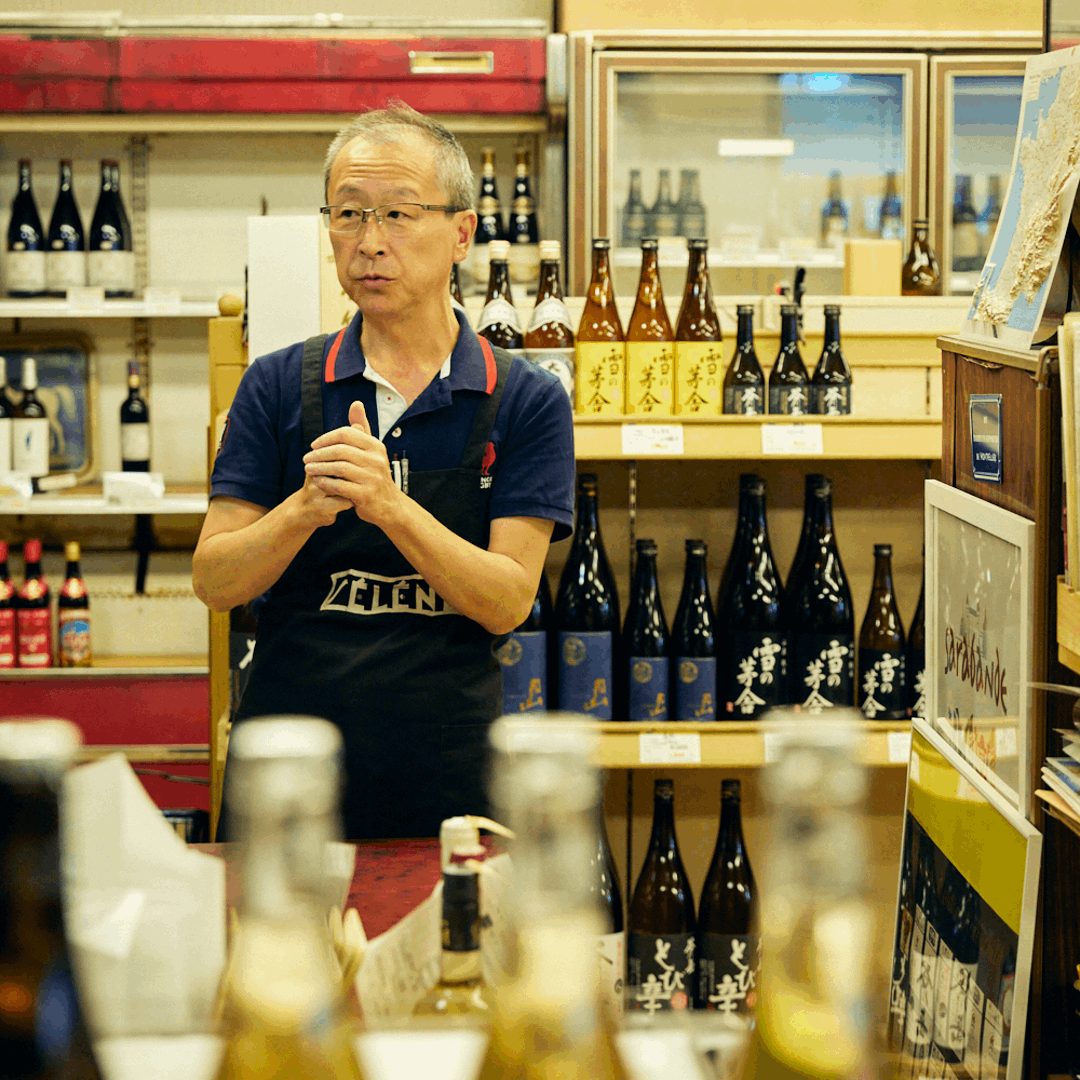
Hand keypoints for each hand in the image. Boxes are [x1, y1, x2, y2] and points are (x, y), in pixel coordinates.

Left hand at [303, 401, 401, 525]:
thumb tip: (356, 403)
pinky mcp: (366, 494)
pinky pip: (340, 485)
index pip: (346, 433)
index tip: (314, 446)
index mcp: (375, 446)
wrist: (389, 505)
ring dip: (319, 468)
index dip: (326, 438)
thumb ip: (361, 428)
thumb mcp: (371, 450)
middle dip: (319, 454)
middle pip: (340, 450)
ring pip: (339, 467)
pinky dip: (326, 482)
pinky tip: (317, 482)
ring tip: (308, 469)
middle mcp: (376, 460)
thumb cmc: (374, 475)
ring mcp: (372, 478)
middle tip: (306, 459)